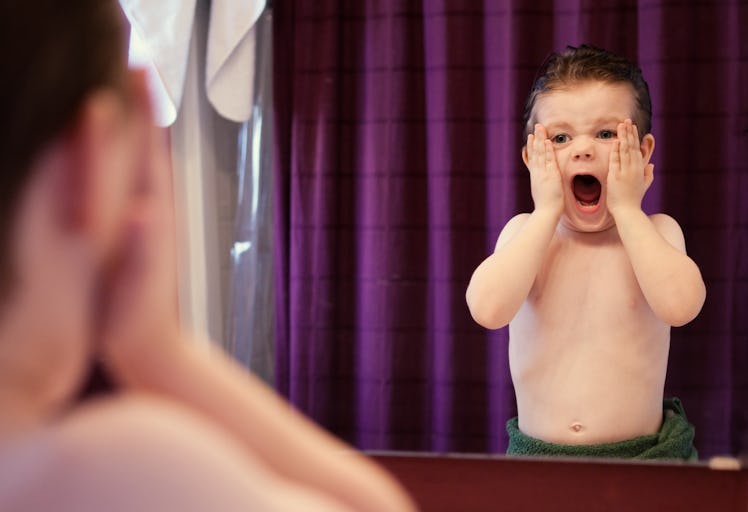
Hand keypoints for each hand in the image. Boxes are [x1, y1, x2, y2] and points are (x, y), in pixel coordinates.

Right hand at [97, 73, 181, 384]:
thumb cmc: (139, 323)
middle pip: (150, 149)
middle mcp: (155, 212)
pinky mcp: (139, 232)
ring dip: (140, 126)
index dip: (140, 114)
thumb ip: (146, 252)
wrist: (155, 347)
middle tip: (135, 64)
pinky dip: (133, 157)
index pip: (147, 157)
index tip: (134, 73)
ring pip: (145, 162)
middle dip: (143, 107)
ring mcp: (149, 220)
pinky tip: (125, 149)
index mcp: (153, 220)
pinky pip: (137, 182)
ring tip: (133, 92)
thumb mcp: (138, 292)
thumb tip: (145, 211)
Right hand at [525, 124, 563, 215]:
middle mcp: (537, 173)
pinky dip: (547, 151)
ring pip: (540, 154)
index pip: (532, 158)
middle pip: (535, 152)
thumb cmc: (545, 207)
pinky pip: (548, 160)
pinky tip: (547, 142)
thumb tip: (540, 184)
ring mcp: (542, 174)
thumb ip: (540, 185)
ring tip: (540, 128)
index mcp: (535, 176)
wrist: (545, 213)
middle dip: (535, 139)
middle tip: (536, 126)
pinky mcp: (550, 176)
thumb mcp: (541, 193)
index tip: (530, 136)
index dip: (531, 147)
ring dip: (540, 140)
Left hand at [606, 119, 653, 217]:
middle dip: (629, 133)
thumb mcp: (644, 186)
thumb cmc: (634, 201)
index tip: (632, 127)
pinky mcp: (616, 177)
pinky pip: (616, 160)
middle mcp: (634, 168)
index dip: (634, 138)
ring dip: (623, 137)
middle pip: (632, 147)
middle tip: (626, 120)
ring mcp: (626, 172)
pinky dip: (617, 150)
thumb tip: (652, 165)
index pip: (636, 149)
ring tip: (621, 125)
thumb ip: (648, 175)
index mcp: (640, 169)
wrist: (628, 212)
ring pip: (625, 150)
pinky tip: (616, 140)